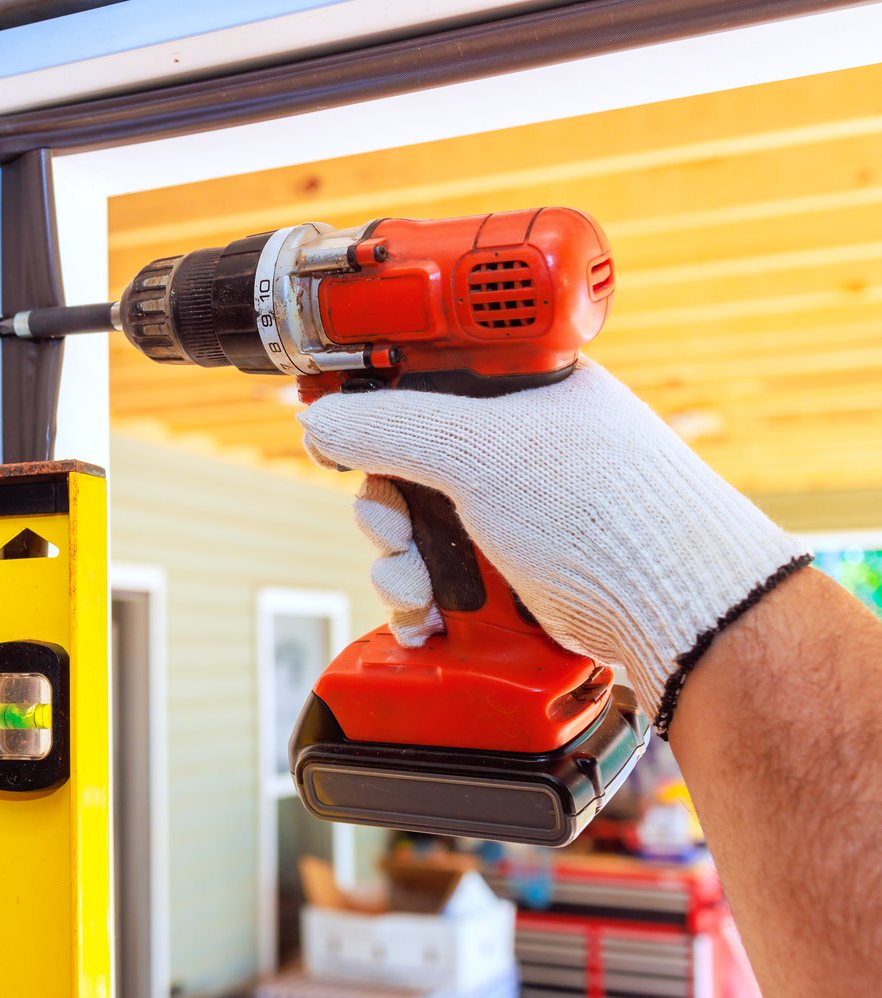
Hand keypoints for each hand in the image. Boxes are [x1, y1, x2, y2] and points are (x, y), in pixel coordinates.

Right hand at [298, 359, 808, 733]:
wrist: (680, 612)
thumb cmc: (607, 511)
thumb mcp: (479, 449)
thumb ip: (388, 426)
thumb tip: (319, 418)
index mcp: (525, 387)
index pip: (423, 376)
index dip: (373, 404)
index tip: (336, 428)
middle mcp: (523, 443)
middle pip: (409, 461)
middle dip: (384, 506)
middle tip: (392, 527)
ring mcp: (524, 509)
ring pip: (422, 523)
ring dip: (399, 563)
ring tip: (419, 591)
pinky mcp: (523, 568)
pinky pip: (448, 571)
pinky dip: (426, 598)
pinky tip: (427, 619)